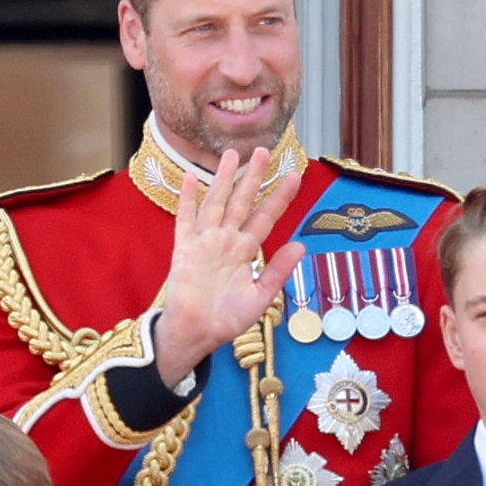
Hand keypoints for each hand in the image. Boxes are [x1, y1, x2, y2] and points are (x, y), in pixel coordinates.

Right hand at [147, 141, 304, 368]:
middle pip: (241, 202)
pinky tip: (190, 178)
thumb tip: (301, 245)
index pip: (266, 218)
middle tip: (264, 151)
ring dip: (222, 179)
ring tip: (231, 155)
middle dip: (253, 177)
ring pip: (216, 203)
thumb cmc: (226, 319)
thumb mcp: (260, 297)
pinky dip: (187, 200)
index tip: (295, 177)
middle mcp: (226, 241)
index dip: (280, 198)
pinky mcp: (184, 250)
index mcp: (246, 252)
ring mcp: (205, 243)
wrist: (197, 334)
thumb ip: (278, 270)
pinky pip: (186, 220)